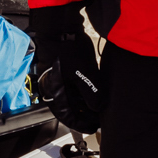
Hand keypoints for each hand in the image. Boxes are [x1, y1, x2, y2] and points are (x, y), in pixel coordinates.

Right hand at [26, 5, 104, 132]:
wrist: (61, 28)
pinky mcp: (68, 73)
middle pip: (72, 109)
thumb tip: (98, 108)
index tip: (94, 128)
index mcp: (55, 93)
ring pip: (75, 99)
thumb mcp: (83, 73)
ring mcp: (62, 81)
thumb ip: (91, 92)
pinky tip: (98, 94)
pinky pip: (76, 88)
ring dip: (87, 104)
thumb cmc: (67, 49)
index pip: (67, 116)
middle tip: (101, 119)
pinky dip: (86, 93)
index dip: (81, 124)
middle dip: (87, 115)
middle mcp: (56, 90)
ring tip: (102, 108)